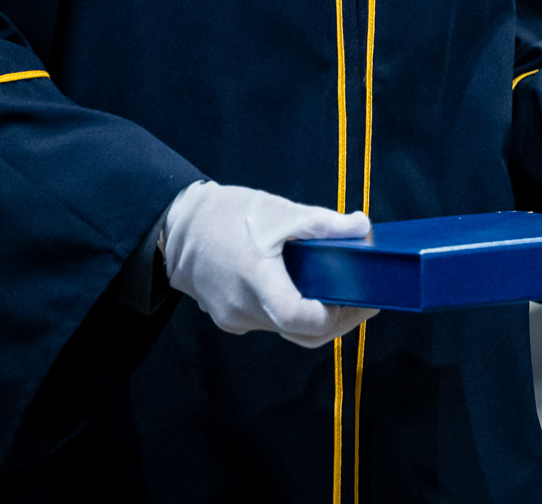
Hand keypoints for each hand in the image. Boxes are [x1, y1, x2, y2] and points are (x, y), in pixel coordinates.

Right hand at [161, 180, 376, 347]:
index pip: (299, 319)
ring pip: (282, 329)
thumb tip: (362, 227)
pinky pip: (265, 323)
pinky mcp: (227, 318)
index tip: (358, 302)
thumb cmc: (227, 215)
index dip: (335, 317)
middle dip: (333, 320)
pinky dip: (287, 311)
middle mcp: (242, 308)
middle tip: (358, 300)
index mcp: (256, 280)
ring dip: (309, 315)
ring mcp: (232, 318)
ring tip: (332, 290)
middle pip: (298, 331)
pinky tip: (298, 289)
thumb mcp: (279, 211)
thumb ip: (322, 223)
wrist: (179, 225)